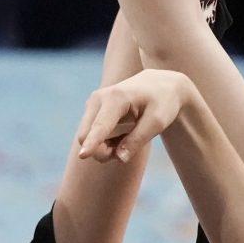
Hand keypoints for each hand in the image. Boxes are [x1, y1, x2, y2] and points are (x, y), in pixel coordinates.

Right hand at [74, 68, 193, 164]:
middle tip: (129, 150)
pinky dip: (104, 142)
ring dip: (105, 147)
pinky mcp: (92, 109)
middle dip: (103, 151)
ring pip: (86, 138)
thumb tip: (120, 158)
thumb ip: (138, 140)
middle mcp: (98, 98)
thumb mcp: (157, 122)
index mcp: (116, 98)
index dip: (91, 143)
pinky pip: (91, 135)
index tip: (81, 156)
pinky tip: (122, 135)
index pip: (100, 126)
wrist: (160, 84)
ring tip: (129, 139)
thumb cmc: (162, 102)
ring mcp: (93, 103)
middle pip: (86, 136)